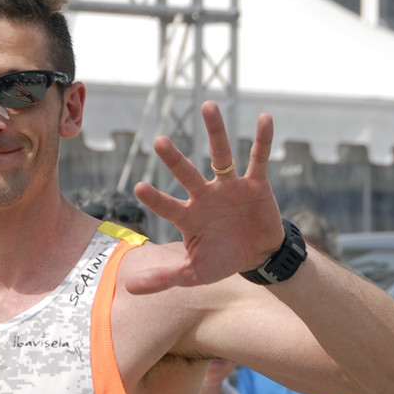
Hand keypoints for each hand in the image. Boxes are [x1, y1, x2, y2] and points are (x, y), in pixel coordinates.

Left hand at [129, 101, 285, 293]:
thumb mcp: (192, 274)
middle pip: (187, 173)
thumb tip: (130, 288)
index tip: (138, 186)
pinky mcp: (256, 184)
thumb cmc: (221, 260)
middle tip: (159, 140)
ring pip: (221, 155)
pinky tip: (264, 118)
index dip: (155, 198)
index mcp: (188, 216)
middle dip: (174, 159)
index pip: (168, 206)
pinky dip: (262, 139)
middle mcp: (205, 196)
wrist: (258, 256)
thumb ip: (163, 278)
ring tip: (207, 105)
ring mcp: (230, 187)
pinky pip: (258, 158)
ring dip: (215, 131)